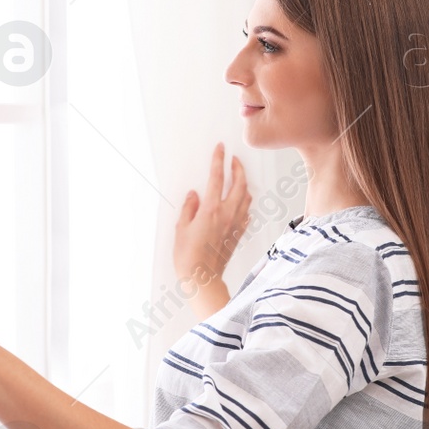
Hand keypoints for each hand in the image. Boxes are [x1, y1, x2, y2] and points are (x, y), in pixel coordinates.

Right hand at [173, 142, 250, 305]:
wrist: (203, 279)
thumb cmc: (189, 258)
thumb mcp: (181, 229)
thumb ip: (188, 209)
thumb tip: (193, 195)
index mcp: (210, 210)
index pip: (216, 177)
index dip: (218, 160)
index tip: (221, 149)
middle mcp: (226, 215)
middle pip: (239, 184)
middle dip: (238, 168)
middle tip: (235, 160)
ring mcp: (235, 225)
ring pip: (246, 198)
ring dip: (244, 184)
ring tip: (239, 178)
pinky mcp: (238, 235)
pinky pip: (247, 214)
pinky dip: (246, 204)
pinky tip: (242, 204)